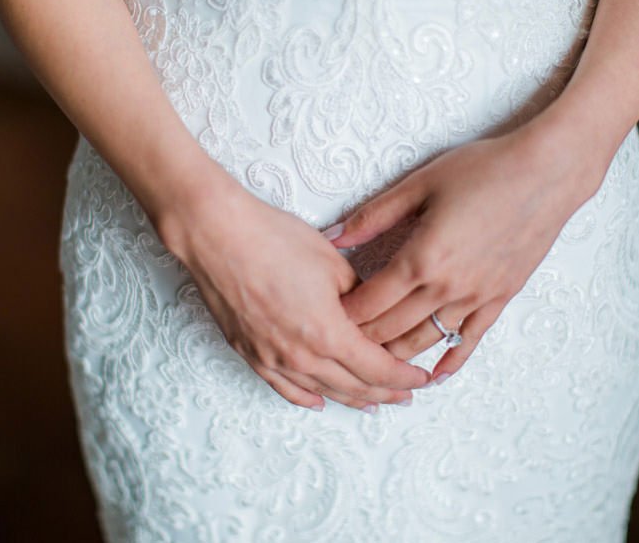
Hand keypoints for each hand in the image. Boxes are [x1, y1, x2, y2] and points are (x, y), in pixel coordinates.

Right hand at [154, 178, 430, 411]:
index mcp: (328, 334)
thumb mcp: (333, 264)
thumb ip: (358, 297)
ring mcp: (272, 359)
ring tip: (373, 403)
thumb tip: (369, 312)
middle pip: (354, 386)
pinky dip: (307, 398)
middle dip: (386, 393)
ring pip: (322, 392)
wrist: (217, 235)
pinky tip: (320, 402)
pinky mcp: (250, 353)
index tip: (421, 378)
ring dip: (352, 399)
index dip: (404, 377)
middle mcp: (301, 356)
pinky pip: (285, 388)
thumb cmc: (272, 240)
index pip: (378, 369)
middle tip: (406, 395)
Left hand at [327, 121, 603, 382]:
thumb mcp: (421, 183)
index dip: (341, 316)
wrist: (548, 173)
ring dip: (397, 356)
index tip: (322, 318)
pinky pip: (470, 339)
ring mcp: (475, 297)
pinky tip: (436, 375)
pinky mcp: (500, 299)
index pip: (368, 304)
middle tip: (339, 345)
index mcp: (420, 258)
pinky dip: (451, 361)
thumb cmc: (484, 169)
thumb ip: (374, 214)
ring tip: (374, 363)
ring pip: (425, 341)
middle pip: (391, 330)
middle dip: (360, 340)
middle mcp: (446, 287)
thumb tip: (333, 235)